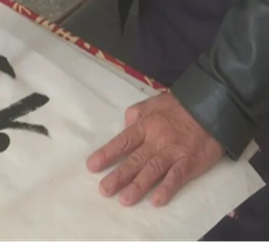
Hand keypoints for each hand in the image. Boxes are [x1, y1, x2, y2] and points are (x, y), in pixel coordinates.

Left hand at [87, 93, 224, 206]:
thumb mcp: (152, 103)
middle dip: (118, 176)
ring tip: (125, 200)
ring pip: (153, 170)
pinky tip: (156, 200)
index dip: (107, 154)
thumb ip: (135, 114)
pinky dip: (167, 188)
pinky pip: (177, 176)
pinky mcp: (190, 161)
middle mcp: (156, 140)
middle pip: (135, 160)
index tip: (92, 166)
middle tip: (104, 190)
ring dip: (138, 186)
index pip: (122, 142)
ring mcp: (173, 152)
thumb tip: (124, 128)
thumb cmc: (178, 106)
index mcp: (145, 126)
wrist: (211, 107)